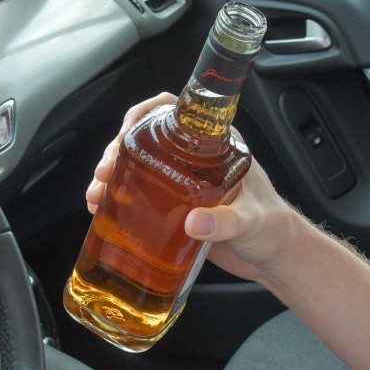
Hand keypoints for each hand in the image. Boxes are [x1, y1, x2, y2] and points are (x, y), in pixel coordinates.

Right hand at [86, 94, 307, 283]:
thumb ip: (225, 221)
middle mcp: (194, 160)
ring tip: (96, 191)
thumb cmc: (272, 228)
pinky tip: (102, 207)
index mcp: (216, 146)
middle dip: (118, 149)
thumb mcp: (251, 221)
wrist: (272, 257)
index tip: (128, 127)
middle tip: (106, 170)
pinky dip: (117, 198)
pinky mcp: (172, 208)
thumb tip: (194, 222)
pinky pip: (139, 195)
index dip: (147, 112)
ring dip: (112, 173)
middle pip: (147, 139)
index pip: (177, 111)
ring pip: (137, 165)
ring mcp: (180, 184)